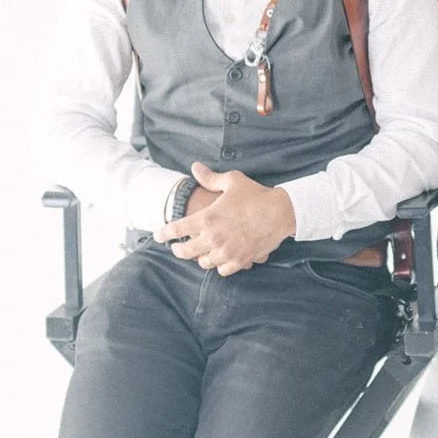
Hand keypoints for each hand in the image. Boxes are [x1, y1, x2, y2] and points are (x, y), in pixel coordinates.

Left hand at [153, 163, 293, 275]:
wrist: (280, 213)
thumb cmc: (255, 195)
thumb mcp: (232, 181)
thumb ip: (210, 178)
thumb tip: (195, 167)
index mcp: (207, 217)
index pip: (177, 229)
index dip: (163, 233)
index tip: (157, 235)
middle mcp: (214, 237)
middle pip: (185, 251)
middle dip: (177, 250)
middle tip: (177, 247)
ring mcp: (227, 251)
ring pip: (203, 262)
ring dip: (200, 257)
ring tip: (201, 252)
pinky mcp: (240, 260)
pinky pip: (222, 270)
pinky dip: (219, 265)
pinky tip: (220, 259)